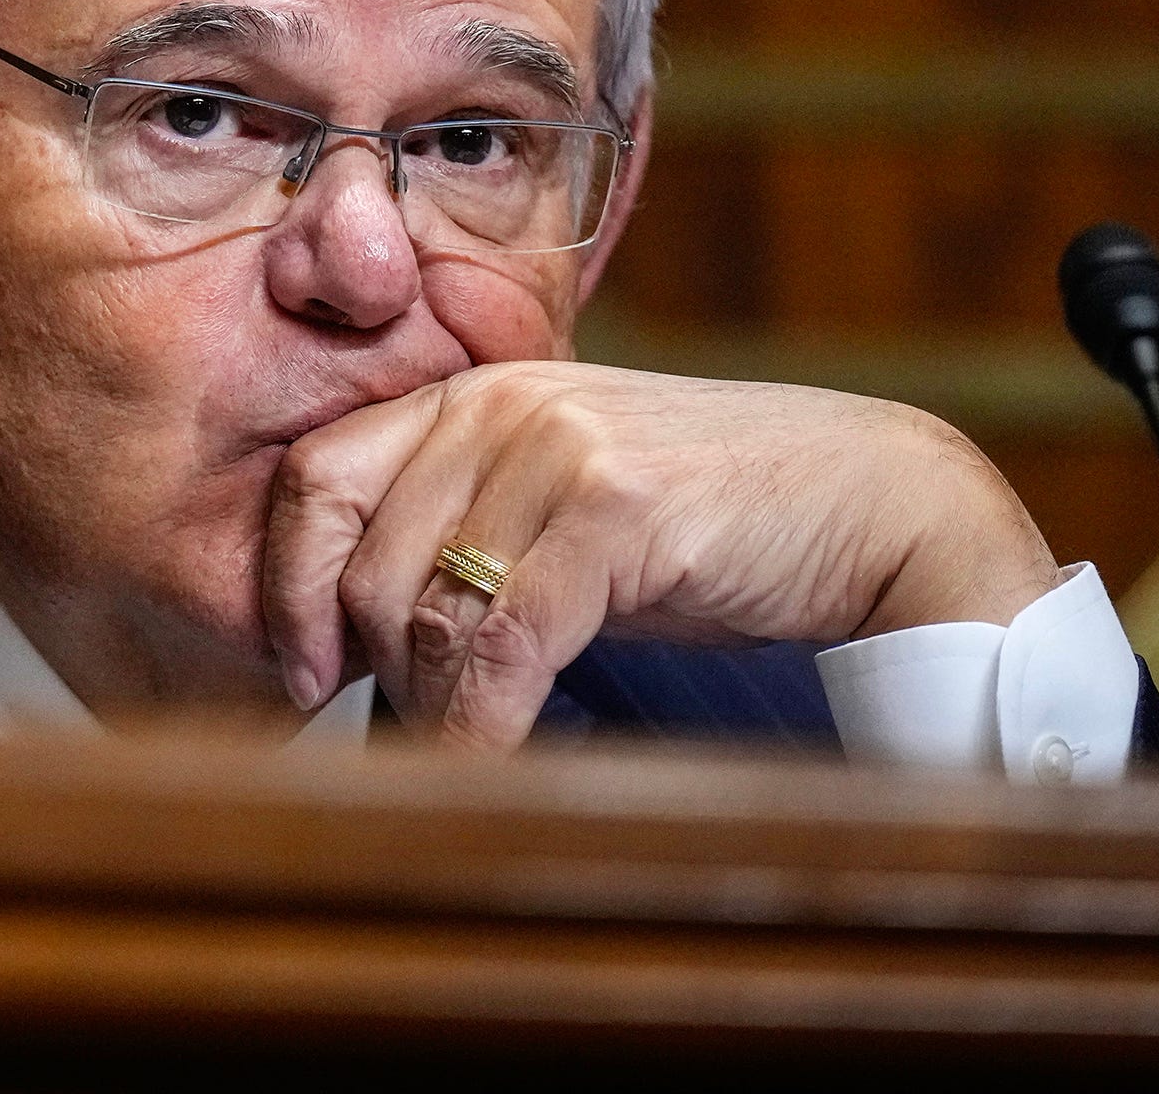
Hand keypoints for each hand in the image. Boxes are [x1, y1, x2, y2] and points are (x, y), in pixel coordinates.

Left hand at [260, 360, 1059, 748]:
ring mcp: (557, 446)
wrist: (872, 501)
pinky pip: (505, 643)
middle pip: (364, 565)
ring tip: (463, 755)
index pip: (314, 481)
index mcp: (470, 395)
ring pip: (429, 611)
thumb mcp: (560, 508)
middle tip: (406, 734)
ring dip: (434, 711)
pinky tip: (494, 764)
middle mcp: (498, 403)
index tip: (299, 679)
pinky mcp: (615, 506)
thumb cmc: (709, 521)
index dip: (287, 589)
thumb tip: (353, 646)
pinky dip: (485, 727)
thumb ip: (462, 541)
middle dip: (373, 673)